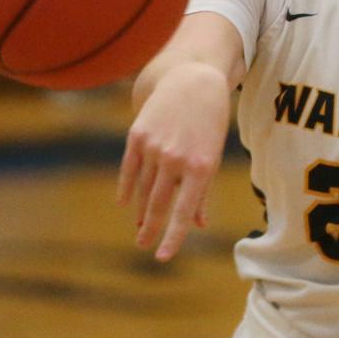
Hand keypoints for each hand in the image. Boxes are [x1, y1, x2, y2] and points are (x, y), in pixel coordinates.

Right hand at [116, 62, 229, 260]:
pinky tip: (126, 203)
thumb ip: (202, 190)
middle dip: (150, 229)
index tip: (162, 257)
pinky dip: (127, 188)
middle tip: (142, 245)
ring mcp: (154, 146)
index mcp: (200, 167)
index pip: (183, 212)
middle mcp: (175, 158)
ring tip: (139, 227)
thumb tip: (197, 224)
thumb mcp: (212, 155)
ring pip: (143, 189)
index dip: (172, 237)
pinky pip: (128, 169)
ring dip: (140, 211)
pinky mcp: (137, 135)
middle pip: (158, 204)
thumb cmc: (209, 122)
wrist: (193, 80)